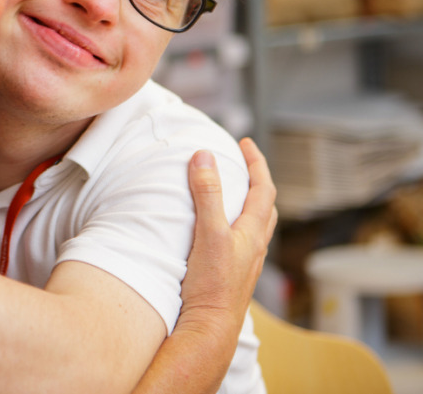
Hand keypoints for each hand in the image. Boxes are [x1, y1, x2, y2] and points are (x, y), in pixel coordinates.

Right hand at [178, 138, 277, 338]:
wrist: (210, 328)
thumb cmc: (212, 285)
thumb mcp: (208, 232)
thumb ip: (207, 194)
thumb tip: (204, 156)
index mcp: (252, 232)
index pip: (263, 189)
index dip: (256, 163)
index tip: (246, 143)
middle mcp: (254, 247)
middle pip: (266, 207)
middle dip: (257, 181)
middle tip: (244, 164)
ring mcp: (245, 262)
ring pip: (256, 226)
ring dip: (250, 205)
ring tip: (235, 195)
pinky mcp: (232, 275)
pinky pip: (242, 242)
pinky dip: (236, 226)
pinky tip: (220, 233)